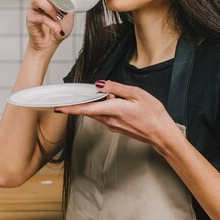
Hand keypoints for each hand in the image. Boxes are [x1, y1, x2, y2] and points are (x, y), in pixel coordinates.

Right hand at [26, 0, 74, 51]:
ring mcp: (34, 8)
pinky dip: (50, 23)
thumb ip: (70, 9)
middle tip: (62, 10)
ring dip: (50, 8)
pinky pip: (40, 16)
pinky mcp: (30, 17)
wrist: (50, 44)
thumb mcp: (69, 20)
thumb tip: (70, 3)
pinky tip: (56, 28)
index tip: (67, 3)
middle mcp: (41, 1)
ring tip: (58, 18)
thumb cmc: (59, 30)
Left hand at [54, 80, 184, 150]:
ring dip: (94, 104)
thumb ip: (117, 88)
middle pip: (88, 111)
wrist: (162, 135)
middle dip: (78, 103)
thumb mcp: (137, 94)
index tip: (58, 107)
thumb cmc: (154, 115)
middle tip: (69, 96)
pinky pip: (105, 115)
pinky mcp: (117, 128)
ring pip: (96, 112)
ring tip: (102, 95)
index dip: (70, 108)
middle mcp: (110, 121)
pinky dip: (104, 107)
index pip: (86, 109)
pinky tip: (116, 102)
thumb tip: (100, 84)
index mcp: (114, 110)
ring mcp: (113, 126)